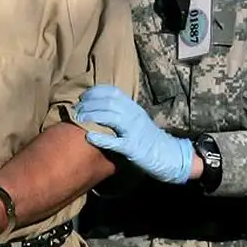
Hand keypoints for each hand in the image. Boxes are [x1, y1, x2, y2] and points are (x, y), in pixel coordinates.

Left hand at [73, 84, 193, 183]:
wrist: (171, 155)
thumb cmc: (149, 139)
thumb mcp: (136, 121)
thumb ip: (121, 113)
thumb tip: (99, 108)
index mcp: (133, 107)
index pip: (112, 91)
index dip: (94, 92)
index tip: (82, 97)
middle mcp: (134, 115)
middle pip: (107, 102)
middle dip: (88, 104)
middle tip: (76, 111)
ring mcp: (134, 130)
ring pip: (110, 117)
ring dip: (91, 116)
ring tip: (78, 120)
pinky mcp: (133, 147)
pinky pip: (115, 141)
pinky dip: (101, 138)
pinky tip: (89, 137)